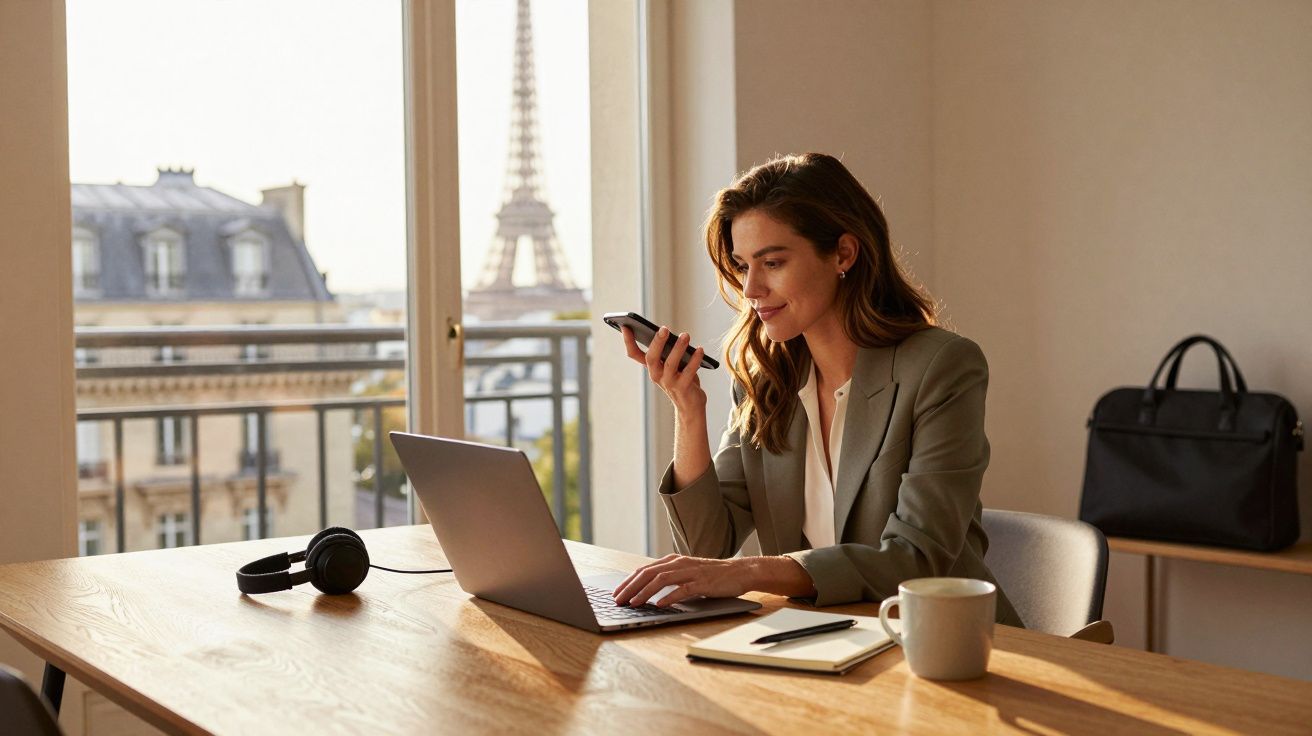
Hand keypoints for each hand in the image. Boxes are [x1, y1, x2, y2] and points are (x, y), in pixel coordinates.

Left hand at [612, 554, 750, 607]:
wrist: (739, 572)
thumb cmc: (712, 575)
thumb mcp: (686, 573)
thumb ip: (669, 578)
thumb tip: (647, 591)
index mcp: (673, 561)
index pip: (644, 570)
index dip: (628, 581)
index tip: (616, 593)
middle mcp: (679, 564)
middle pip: (648, 573)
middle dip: (630, 587)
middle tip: (618, 600)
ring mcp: (691, 572)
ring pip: (661, 580)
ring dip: (645, 592)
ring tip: (634, 603)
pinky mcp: (702, 582)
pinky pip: (682, 589)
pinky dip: (669, 597)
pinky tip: (659, 605)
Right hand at [620, 326, 706, 413]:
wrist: (690, 405)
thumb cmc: (681, 379)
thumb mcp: (670, 364)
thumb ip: (668, 351)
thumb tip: (669, 332)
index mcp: (651, 367)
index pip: (634, 354)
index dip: (628, 341)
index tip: (625, 326)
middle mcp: (656, 375)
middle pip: (651, 358)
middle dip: (657, 342)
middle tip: (664, 328)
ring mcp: (668, 383)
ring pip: (670, 364)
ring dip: (678, 348)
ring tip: (685, 335)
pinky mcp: (682, 388)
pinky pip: (688, 372)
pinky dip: (695, 360)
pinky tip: (700, 350)